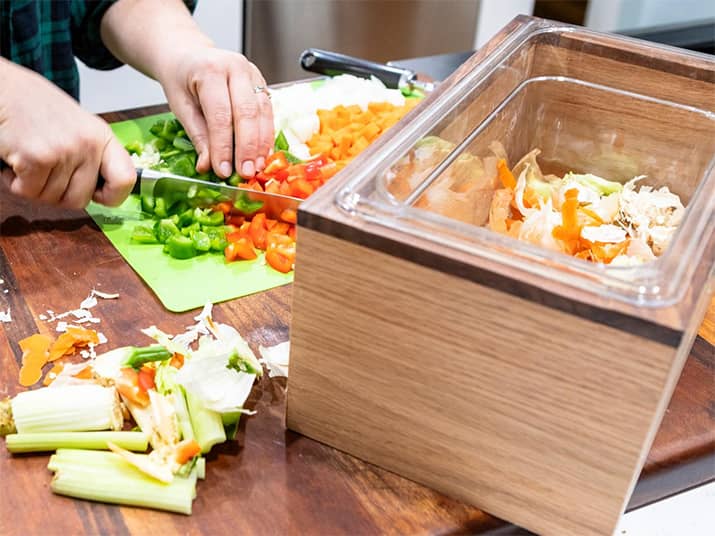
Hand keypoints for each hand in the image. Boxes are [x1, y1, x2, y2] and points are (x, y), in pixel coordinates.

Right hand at [0, 60, 134, 207]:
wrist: (2, 86)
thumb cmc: (36, 107)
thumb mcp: (78, 127)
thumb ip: (92, 155)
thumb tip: (102, 191)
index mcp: (102, 136)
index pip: (126, 180)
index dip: (112, 197)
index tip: (96, 195)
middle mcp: (88, 144)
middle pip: (80, 200)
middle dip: (58, 194)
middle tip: (45, 174)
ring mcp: (64, 151)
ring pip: (52, 198)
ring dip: (35, 186)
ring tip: (29, 159)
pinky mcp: (37, 158)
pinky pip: (29, 191)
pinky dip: (16, 183)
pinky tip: (15, 160)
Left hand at [158, 47, 273, 178]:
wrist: (189, 55)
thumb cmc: (182, 79)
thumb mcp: (181, 106)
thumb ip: (197, 135)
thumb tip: (208, 165)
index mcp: (210, 70)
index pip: (220, 114)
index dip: (223, 146)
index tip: (223, 170)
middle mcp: (236, 68)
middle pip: (247, 113)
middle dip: (247, 148)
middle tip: (245, 173)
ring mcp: (253, 74)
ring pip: (263, 113)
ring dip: (261, 145)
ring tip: (256, 168)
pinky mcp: (262, 83)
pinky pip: (268, 112)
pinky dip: (266, 136)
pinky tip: (263, 155)